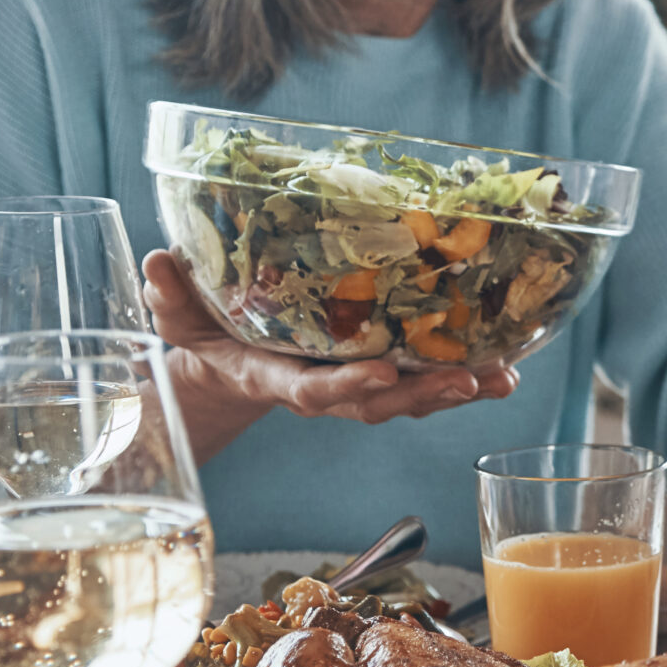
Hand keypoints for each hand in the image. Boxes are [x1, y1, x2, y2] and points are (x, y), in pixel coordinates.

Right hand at [143, 251, 515, 458]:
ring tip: (505, 378)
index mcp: (275, 378)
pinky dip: (467, 378)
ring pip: (411, 398)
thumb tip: (157, 262)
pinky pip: (425, 380)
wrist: (226, 363)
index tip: (380, 378)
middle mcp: (322, 389)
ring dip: (459, 389)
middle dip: (424, 395)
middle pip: (378, 404)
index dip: (346, 388)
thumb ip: (169, 295)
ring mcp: (353, 385)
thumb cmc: (204, 333)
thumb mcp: (177, 315)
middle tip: (469, 382)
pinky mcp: (379, 374)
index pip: (313, 391)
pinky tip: (509, 368)